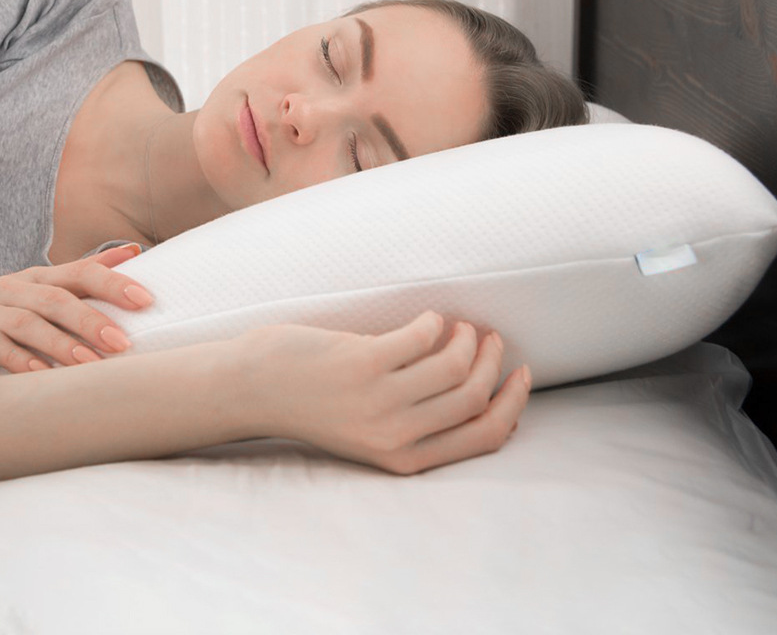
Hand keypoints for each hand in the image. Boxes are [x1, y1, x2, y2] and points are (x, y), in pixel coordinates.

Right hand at [0, 244, 152, 374]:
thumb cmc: (12, 300)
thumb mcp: (48, 282)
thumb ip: (89, 270)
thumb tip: (135, 250)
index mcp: (42, 276)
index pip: (82, 272)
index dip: (114, 283)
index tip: (146, 299)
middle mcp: (18, 289)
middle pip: (57, 300)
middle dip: (91, 320)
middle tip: (123, 342)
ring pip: (28, 325)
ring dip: (61, 345)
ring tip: (90, 364)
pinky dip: (20, 361)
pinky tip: (42, 375)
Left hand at [237, 311, 530, 475]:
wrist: (256, 389)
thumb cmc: (315, 404)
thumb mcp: (372, 432)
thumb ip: (418, 423)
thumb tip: (477, 398)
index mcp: (405, 457)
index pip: (483, 437)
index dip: (512, 404)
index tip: (521, 374)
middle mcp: (396, 434)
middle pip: (474, 396)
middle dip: (493, 362)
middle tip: (489, 337)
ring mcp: (379, 399)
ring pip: (454, 365)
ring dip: (466, 339)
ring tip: (457, 326)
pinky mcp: (362, 363)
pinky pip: (422, 337)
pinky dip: (433, 322)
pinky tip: (426, 318)